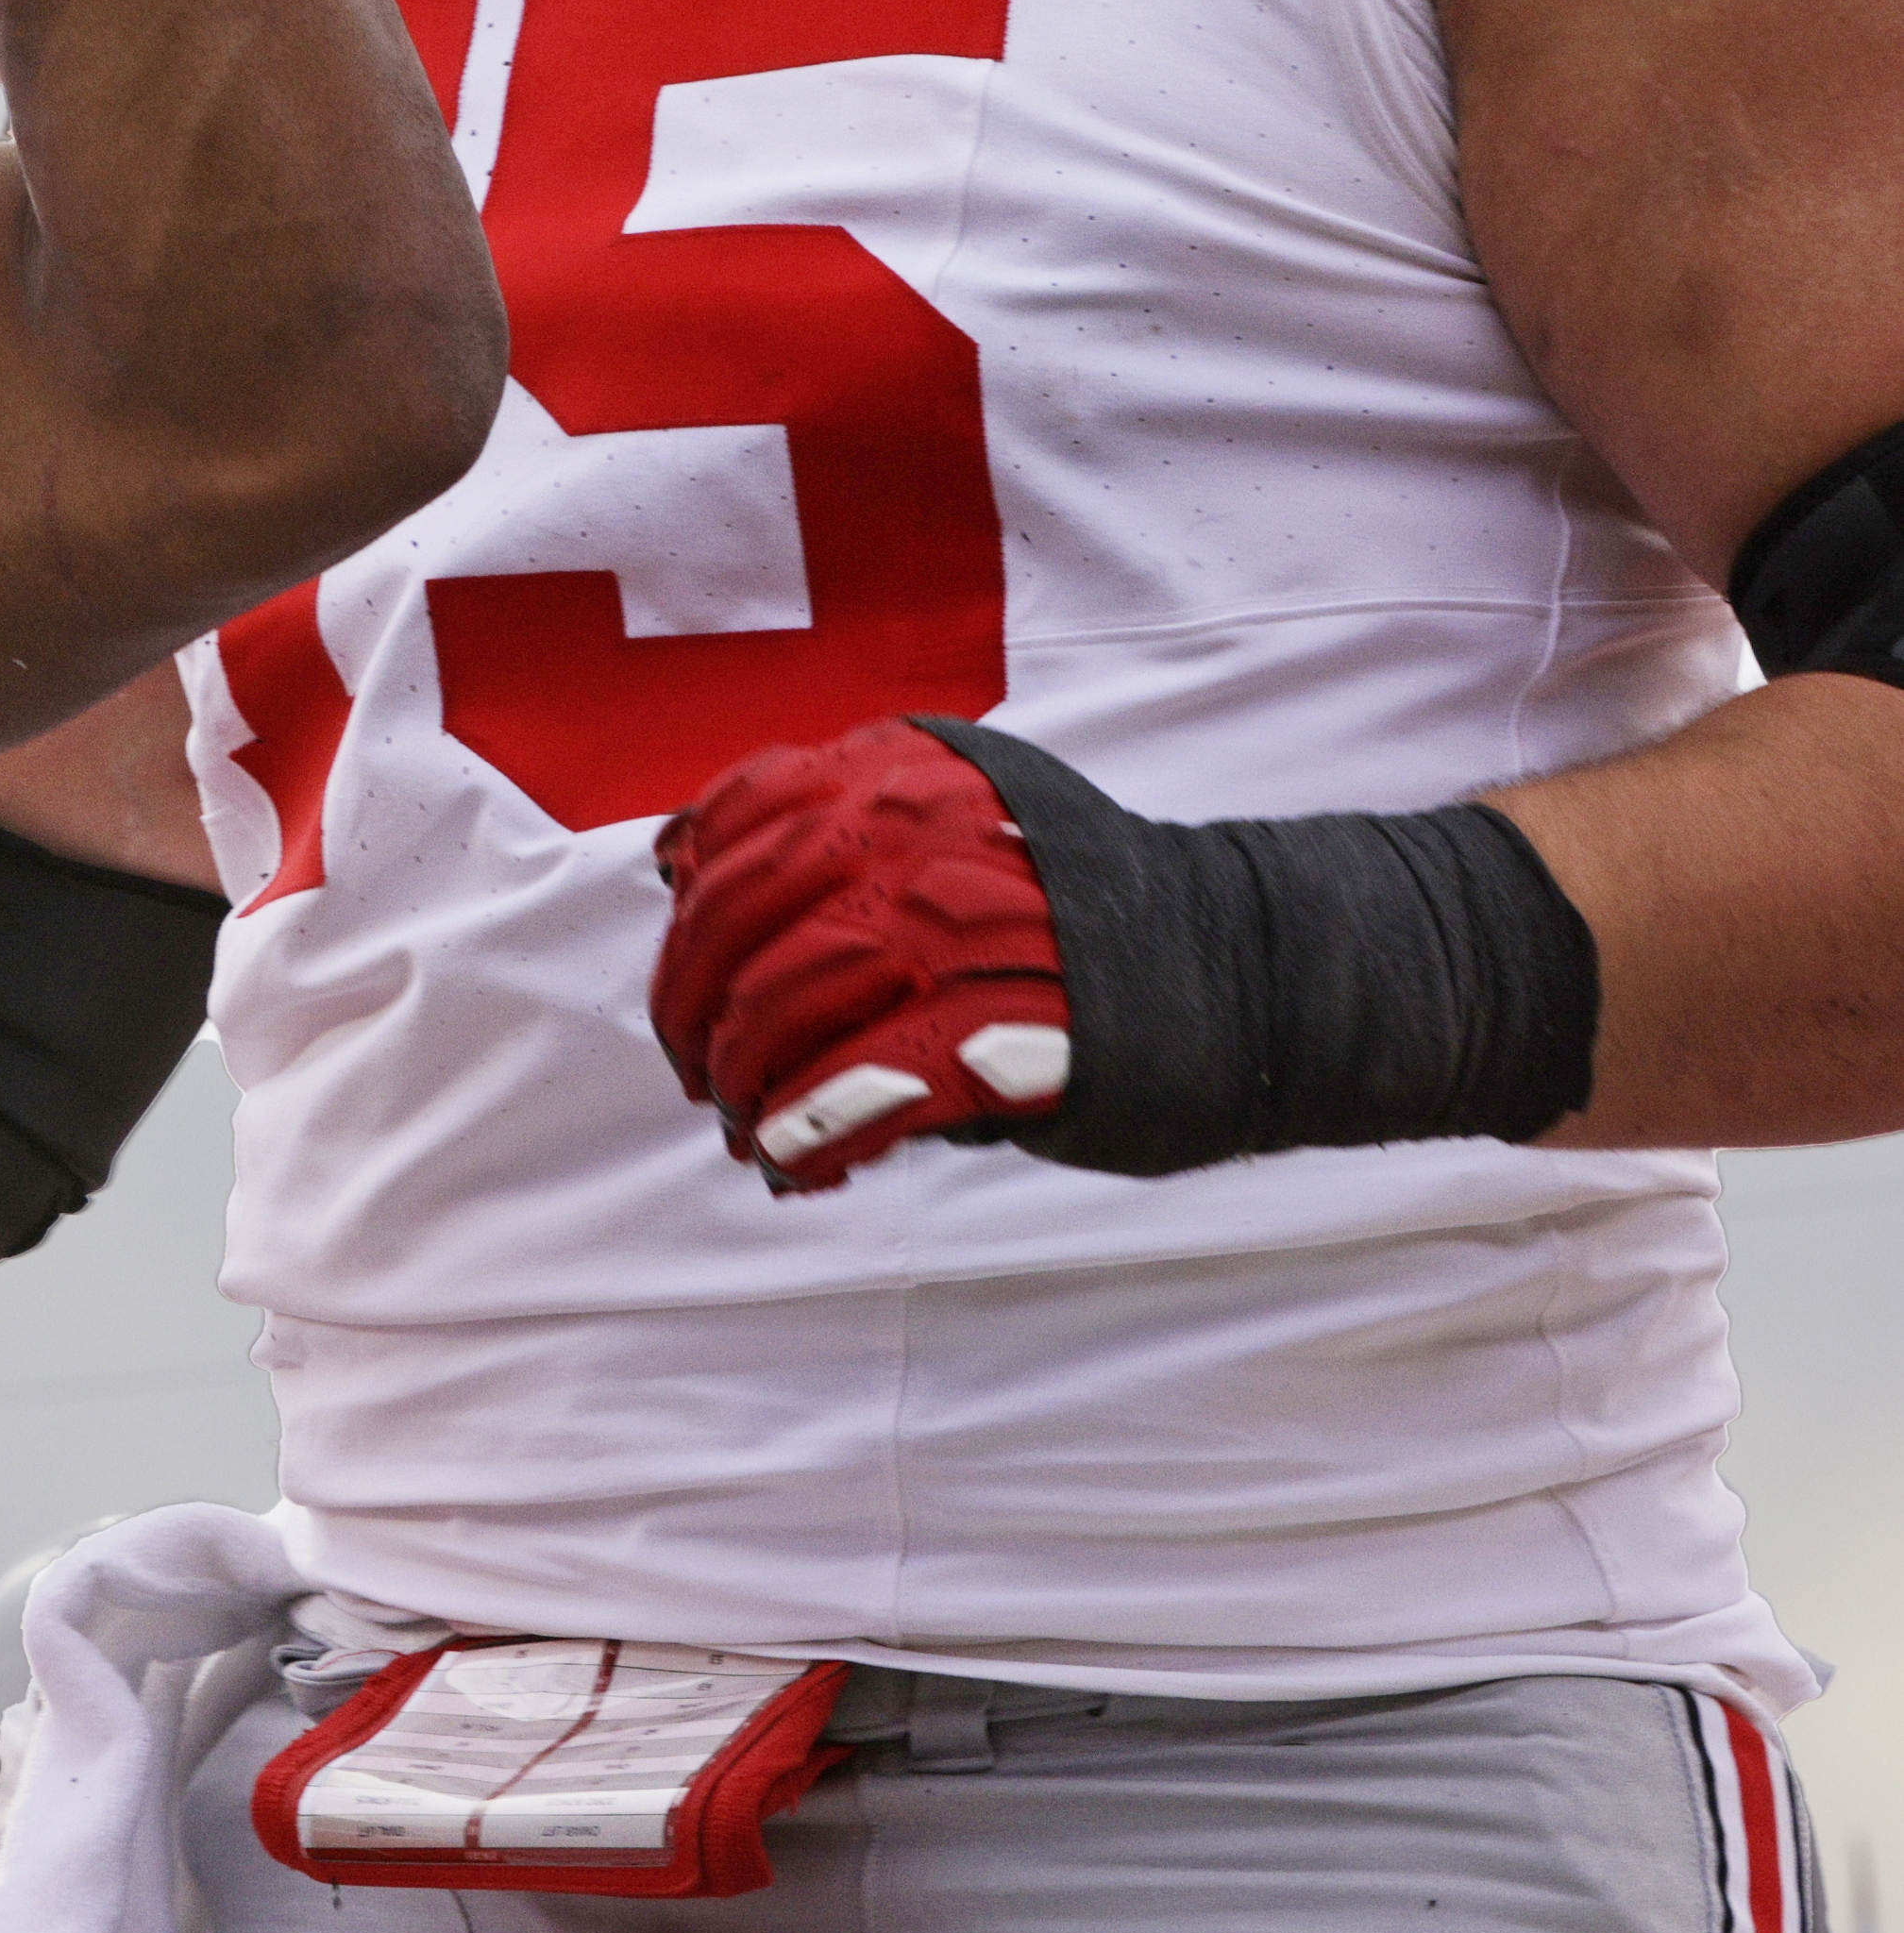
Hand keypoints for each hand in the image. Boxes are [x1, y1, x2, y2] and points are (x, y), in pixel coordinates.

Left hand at [649, 720, 1077, 1190]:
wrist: (1243, 971)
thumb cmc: (1080, 914)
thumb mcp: (959, 824)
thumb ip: (843, 840)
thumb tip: (691, 885)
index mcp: (904, 770)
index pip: (744, 818)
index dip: (691, 910)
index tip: (688, 971)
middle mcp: (922, 832)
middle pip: (740, 918)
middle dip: (694, 1005)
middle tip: (700, 1068)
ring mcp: (960, 930)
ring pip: (783, 1002)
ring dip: (746, 1079)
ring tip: (749, 1125)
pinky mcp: (1002, 1033)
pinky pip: (860, 1084)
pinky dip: (806, 1131)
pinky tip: (794, 1162)